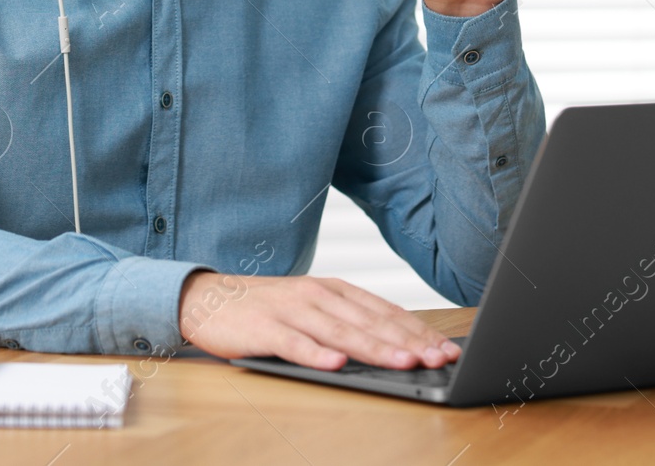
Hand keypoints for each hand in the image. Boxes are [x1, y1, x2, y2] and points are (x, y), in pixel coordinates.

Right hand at [177, 271, 459, 369]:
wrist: (208, 299)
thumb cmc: (266, 309)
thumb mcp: (312, 309)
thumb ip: (347, 324)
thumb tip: (395, 346)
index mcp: (334, 289)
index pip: (385, 311)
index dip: (418, 331)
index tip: (446, 349)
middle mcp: (317, 295)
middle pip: (370, 322)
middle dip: (409, 342)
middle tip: (439, 359)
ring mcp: (291, 310)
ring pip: (341, 332)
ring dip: (375, 348)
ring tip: (404, 362)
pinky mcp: (264, 328)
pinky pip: (295, 343)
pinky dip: (317, 354)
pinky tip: (337, 365)